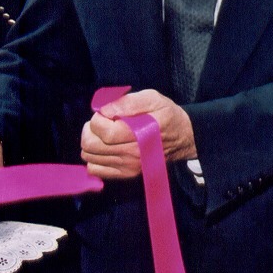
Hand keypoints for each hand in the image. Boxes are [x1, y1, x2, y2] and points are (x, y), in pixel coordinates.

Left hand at [81, 89, 195, 178]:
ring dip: (91, 143)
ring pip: (90, 157)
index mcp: (138, 134)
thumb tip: (104, 109)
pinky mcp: (126, 173)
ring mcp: (129, 166)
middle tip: (102, 123)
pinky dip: (94, 158)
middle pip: (91, 145)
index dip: (97, 119)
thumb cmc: (166, 115)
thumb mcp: (153, 98)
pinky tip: (105, 148)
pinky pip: (95, 170)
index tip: (107, 113)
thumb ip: (128, 102)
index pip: (102, 131)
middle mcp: (132, 153)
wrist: (182, 137)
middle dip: (90, 130)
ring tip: (105, 134)